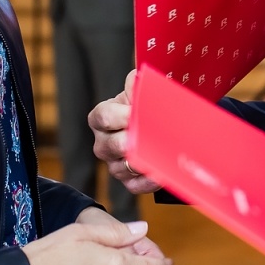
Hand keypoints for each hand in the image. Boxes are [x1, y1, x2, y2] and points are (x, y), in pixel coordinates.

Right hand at [88, 70, 162, 194]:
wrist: (155, 126)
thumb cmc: (143, 107)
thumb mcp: (138, 92)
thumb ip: (137, 84)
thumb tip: (137, 78)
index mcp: (102, 117)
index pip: (102, 117)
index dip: (119, 115)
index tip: (135, 113)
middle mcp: (103, 143)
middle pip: (110, 146)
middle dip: (130, 141)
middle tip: (148, 137)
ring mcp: (114, 164)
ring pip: (122, 168)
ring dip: (142, 162)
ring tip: (159, 154)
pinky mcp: (128, 182)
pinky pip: (135, 186)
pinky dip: (150, 180)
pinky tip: (162, 172)